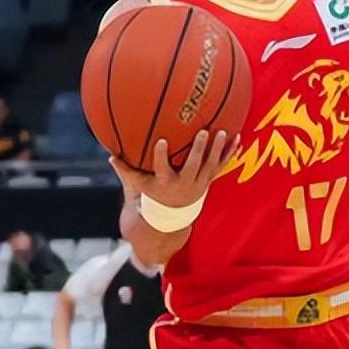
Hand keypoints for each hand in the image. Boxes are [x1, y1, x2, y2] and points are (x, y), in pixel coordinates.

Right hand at [109, 130, 237, 207]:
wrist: (174, 216)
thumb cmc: (153, 194)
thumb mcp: (139, 186)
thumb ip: (126, 171)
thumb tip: (110, 155)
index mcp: (165, 182)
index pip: (162, 168)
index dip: (161, 156)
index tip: (162, 141)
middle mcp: (185, 183)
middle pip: (193, 166)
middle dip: (198, 150)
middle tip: (202, 132)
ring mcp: (199, 182)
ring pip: (211, 165)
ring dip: (218, 149)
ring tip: (223, 132)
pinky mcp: (209, 180)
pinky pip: (222, 165)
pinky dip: (230, 153)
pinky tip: (238, 138)